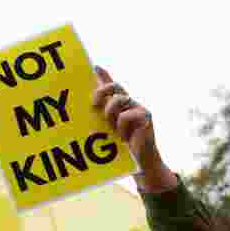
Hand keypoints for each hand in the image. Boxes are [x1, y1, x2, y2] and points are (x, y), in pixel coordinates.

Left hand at [93, 66, 175, 192]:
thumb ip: (95, 118)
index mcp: (116, 106)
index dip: (103, 75)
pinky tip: (123, 136)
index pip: (109, 86)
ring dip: (110, 113)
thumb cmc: (118, 148)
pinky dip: (122, 126)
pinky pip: (128, 114)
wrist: (138, 164)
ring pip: (119, 99)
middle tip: (94, 104)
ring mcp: (138, 107)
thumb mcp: (102, 132)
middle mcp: (128, 103)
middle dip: (101, 91)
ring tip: (112, 129)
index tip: (93, 66)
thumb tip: (84, 109)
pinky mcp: (146, 116)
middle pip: (114, 86)